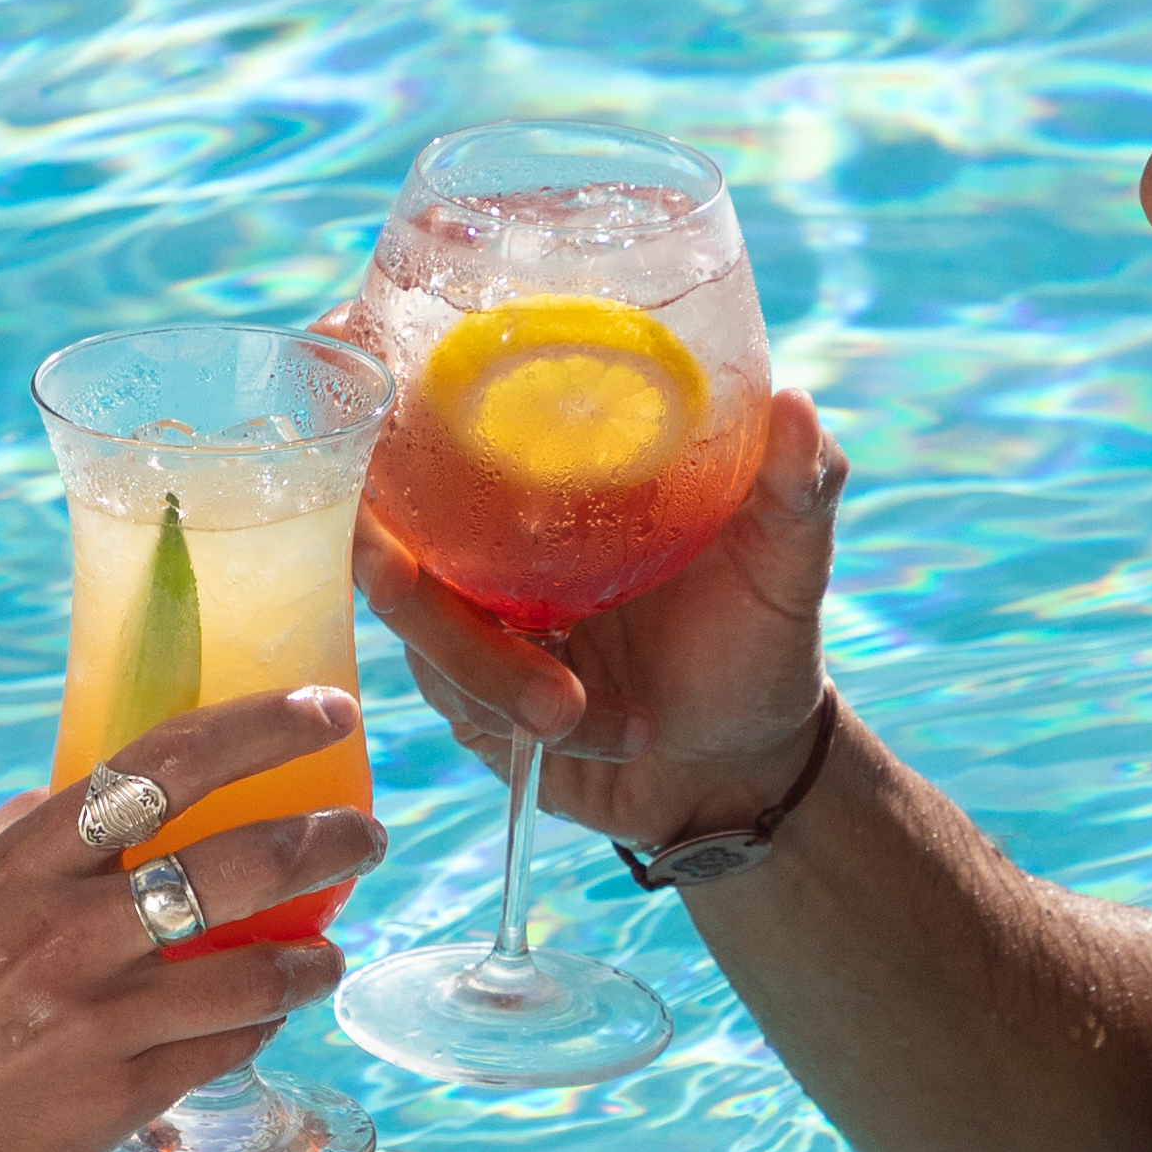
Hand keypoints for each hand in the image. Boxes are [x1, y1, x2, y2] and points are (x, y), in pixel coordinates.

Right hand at [0, 686, 388, 1151]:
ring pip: (255, 968)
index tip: (326, 708)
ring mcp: (97, 1016)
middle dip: (328, 837)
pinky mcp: (121, 1093)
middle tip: (367, 832)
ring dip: (316, 953)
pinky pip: (229, 1045)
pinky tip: (274, 1011)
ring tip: (332, 947)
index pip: (162, 765)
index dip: (259, 727)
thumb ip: (3, 834)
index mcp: (19, 864)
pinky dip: (266, 1022)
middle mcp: (64, 931)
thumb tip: (82, 782)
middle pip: (238, 860)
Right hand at [359, 382, 846, 847]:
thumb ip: (799, 484)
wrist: (744, 770)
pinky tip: (605, 728)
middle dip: (377, 553)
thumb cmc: (760, 642)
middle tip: (396, 577)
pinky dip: (515, 714)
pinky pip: (452, 696)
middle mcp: (492, 533)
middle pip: (382, 524)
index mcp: (551, 469)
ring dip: (482, 666)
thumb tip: (796, 406)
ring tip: (569, 707)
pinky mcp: (467, 697)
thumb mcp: (787, 560)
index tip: (352, 381)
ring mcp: (469, 617)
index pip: (437, 414)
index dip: (372, 400)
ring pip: (414, 622)